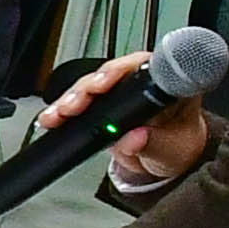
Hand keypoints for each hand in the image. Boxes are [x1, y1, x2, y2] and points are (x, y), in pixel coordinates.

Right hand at [41, 50, 212, 181]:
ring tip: (59, 113)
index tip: (104, 84)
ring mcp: (118, 89)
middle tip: (77, 103)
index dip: (122, 72)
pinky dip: (63, 109)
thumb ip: (154, 145)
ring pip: (91, 84)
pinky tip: (52, 117)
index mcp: (167, 83)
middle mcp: (141, 79)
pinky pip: (79, 100)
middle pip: (112, 73)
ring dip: (72, 98)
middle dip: (90, 87)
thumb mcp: (171, 151)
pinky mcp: (100, 103)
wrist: (165, 160)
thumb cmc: (176, 146)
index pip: (144, 67)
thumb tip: (136, 138)